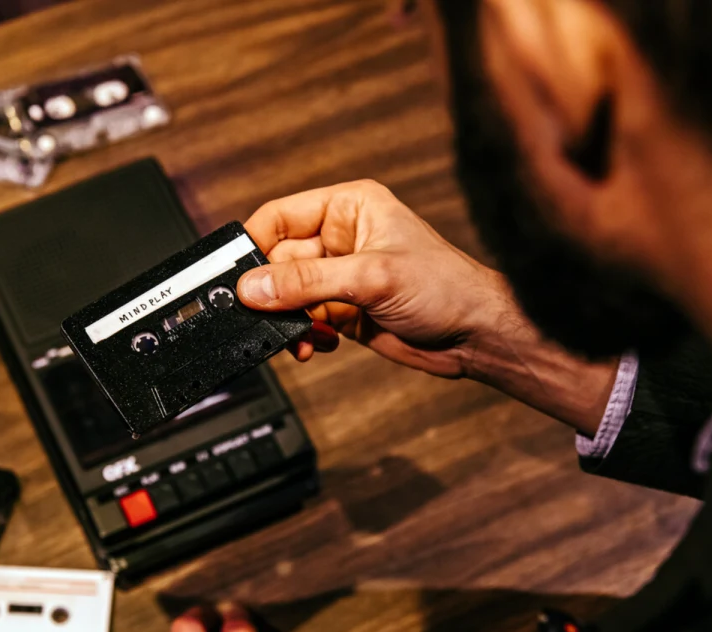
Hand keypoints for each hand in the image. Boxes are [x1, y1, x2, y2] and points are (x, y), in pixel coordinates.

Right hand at [238, 180, 618, 435]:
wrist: (475, 336)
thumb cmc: (446, 288)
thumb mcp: (371, 278)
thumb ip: (307, 282)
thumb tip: (253, 287)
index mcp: (348, 209)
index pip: (280, 217)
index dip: (254, 245)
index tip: (235, 276)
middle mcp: (340, 240)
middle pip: (277, 262)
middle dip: (272, 293)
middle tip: (269, 315)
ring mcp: (339, 277)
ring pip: (287, 296)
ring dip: (287, 319)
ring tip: (300, 335)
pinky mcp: (342, 310)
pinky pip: (302, 320)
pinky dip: (303, 335)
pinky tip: (319, 343)